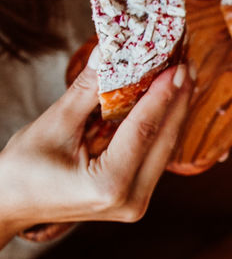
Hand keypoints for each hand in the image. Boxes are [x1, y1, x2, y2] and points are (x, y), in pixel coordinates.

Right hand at [0, 59, 192, 240]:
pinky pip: (155, 157)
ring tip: (181, 77)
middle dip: (178, 100)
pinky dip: (161, 128)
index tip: (176, 66)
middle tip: (186, 64)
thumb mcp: (53, 125)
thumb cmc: (23, 169)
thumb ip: (86, 92)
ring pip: (165, 150)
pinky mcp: (136, 198)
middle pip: (164, 141)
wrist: (11, 204)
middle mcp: (132, 200)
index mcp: (109, 185)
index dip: (162, 95)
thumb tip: (110, 54)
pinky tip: (167, 103)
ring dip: (174, 113)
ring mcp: (137, 203)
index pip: (144, 131)